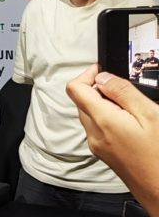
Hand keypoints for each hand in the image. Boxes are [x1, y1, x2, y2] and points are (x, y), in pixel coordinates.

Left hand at [66, 64, 158, 212]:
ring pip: (89, 114)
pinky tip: (131, 123)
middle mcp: (93, 134)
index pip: (74, 88)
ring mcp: (97, 145)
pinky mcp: (104, 153)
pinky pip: (98, 128)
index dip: (88, 74)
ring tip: (132, 108)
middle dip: (98, 89)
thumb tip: (103, 77)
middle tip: (124, 90)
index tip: (104, 71)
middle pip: (81, 100)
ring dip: (104, 104)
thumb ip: (123, 92)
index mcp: (102, 120)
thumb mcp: (150, 115)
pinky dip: (108, 118)